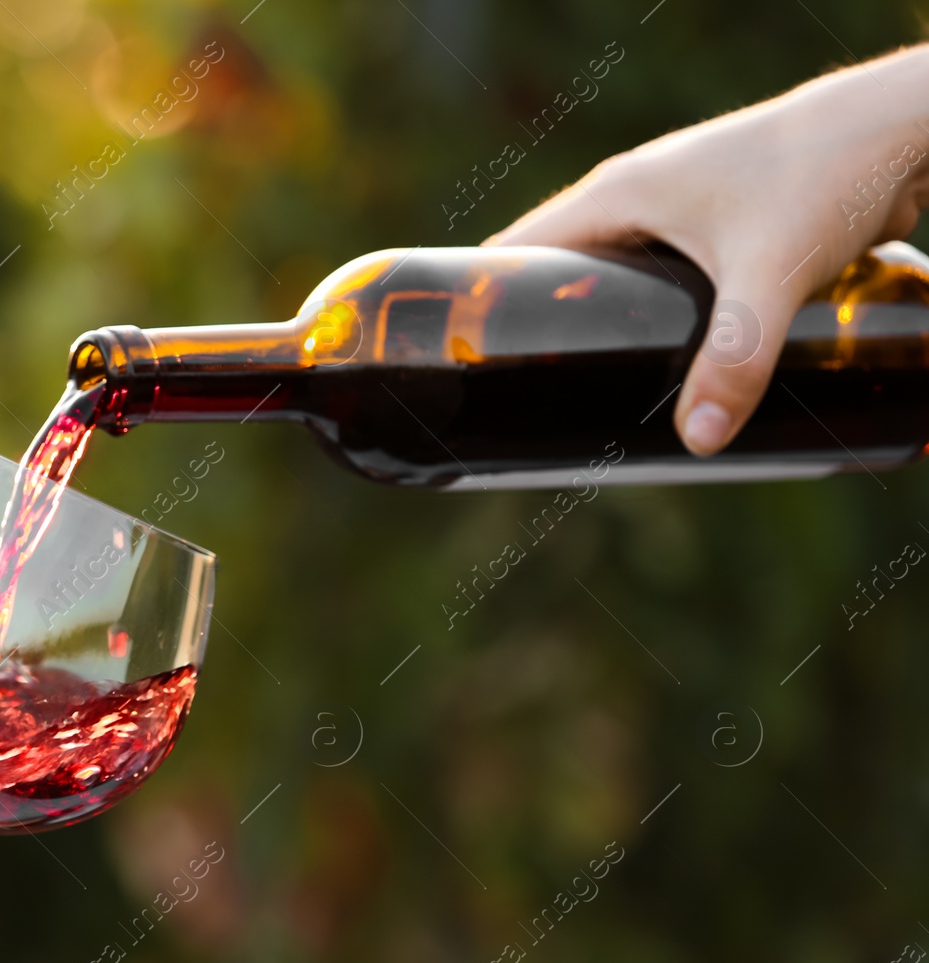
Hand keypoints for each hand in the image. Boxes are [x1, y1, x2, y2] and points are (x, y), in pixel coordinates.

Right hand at [489, 45, 928, 453]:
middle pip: (558, 272)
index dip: (483, 305)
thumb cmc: (825, 175)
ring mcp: (676, 205)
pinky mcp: (717, 219)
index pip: (514, 252)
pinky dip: (649, 316)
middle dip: (544, 334)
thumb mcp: (769, 278)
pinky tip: (663, 361)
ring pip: (613, 276)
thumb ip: (735, 360)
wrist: (900, 126)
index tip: (470, 367)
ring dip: (601, 327)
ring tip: (592, 393)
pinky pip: (659, 276)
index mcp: (612, 195)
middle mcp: (633, 195)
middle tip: (535, 403)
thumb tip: (698, 443)